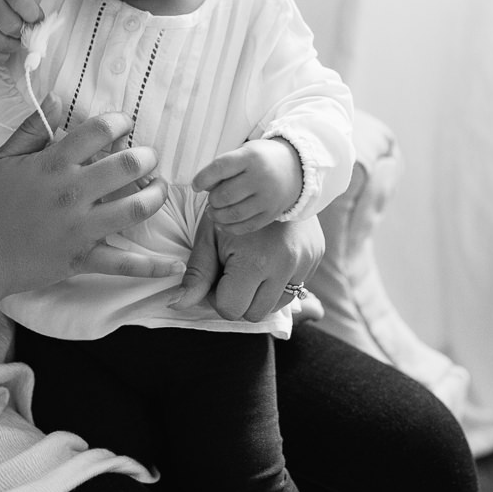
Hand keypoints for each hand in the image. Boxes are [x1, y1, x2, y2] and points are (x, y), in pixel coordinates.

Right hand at [0, 0, 43, 65]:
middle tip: (24, 31)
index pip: (21, 2)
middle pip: (13, 27)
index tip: (35, 19)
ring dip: (14, 46)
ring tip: (15, 39)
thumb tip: (39, 28)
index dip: (33, 15)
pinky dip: (2, 56)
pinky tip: (5, 48)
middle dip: (24, 33)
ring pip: (2, 44)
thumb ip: (31, 8)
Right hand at [0, 99, 174, 299]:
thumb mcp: (3, 159)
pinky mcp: (84, 258)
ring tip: (160, 188)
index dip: (119, 122)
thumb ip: (31, 127)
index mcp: (53, 164)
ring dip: (156, 196)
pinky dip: (151, 267)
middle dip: (146, 156)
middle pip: (127, 166)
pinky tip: (174, 266)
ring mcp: (81, 227)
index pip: (98, 131)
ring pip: (135, 208)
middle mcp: (73, 193)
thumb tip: (55, 97)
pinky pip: (124, 263)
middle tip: (149, 157)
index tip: (125, 123)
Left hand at [170, 214, 323, 322]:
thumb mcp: (210, 236)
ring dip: (259, 296)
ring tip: (250, 268)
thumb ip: (197, 273)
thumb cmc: (234, 208)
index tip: (217, 274)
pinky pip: (293, 291)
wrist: (273, 177)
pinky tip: (268, 262)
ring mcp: (305, 264)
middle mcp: (285, 267)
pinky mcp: (315, 260)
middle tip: (231, 272)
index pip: (230, 308)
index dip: (217, 296)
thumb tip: (177, 304)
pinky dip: (277, 285)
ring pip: (275, 307)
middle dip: (238, 299)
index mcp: (256, 261)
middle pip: (253, 314)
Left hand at [191, 138, 302, 234]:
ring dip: (217, 216)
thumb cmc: (261, 159)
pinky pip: (246, 226)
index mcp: (251, 157)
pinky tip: (222, 223)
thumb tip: (204, 189)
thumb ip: (225, 168)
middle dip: (212, 200)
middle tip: (211, 199)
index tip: (195, 186)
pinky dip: (229, 228)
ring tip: (212, 212)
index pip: (220, 168)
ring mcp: (268, 198)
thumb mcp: (245, 152)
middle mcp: (261, 177)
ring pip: (234, 214)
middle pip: (225, 195)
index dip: (202, 179)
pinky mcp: (272, 214)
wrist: (296, 168)